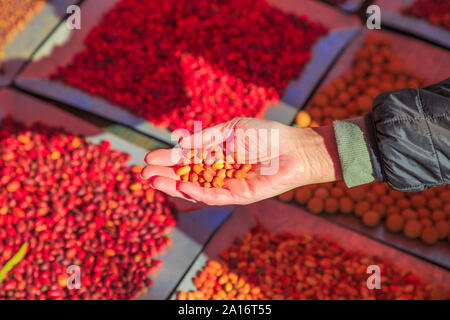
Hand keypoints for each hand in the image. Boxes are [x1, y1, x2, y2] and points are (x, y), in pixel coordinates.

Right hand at [141, 117, 341, 204]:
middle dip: (164, 176)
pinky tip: (182, 186)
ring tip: (154, 182)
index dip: (167, 160)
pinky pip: (215, 197)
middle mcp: (217, 172)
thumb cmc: (265, 134)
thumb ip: (206, 138)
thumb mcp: (230, 129)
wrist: (292, 147)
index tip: (148, 158)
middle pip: (185, 176)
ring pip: (195, 189)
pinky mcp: (239, 196)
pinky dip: (198, 193)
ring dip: (174, 186)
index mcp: (215, 155)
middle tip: (143, 174)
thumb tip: (179, 144)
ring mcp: (227, 185)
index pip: (185, 160)